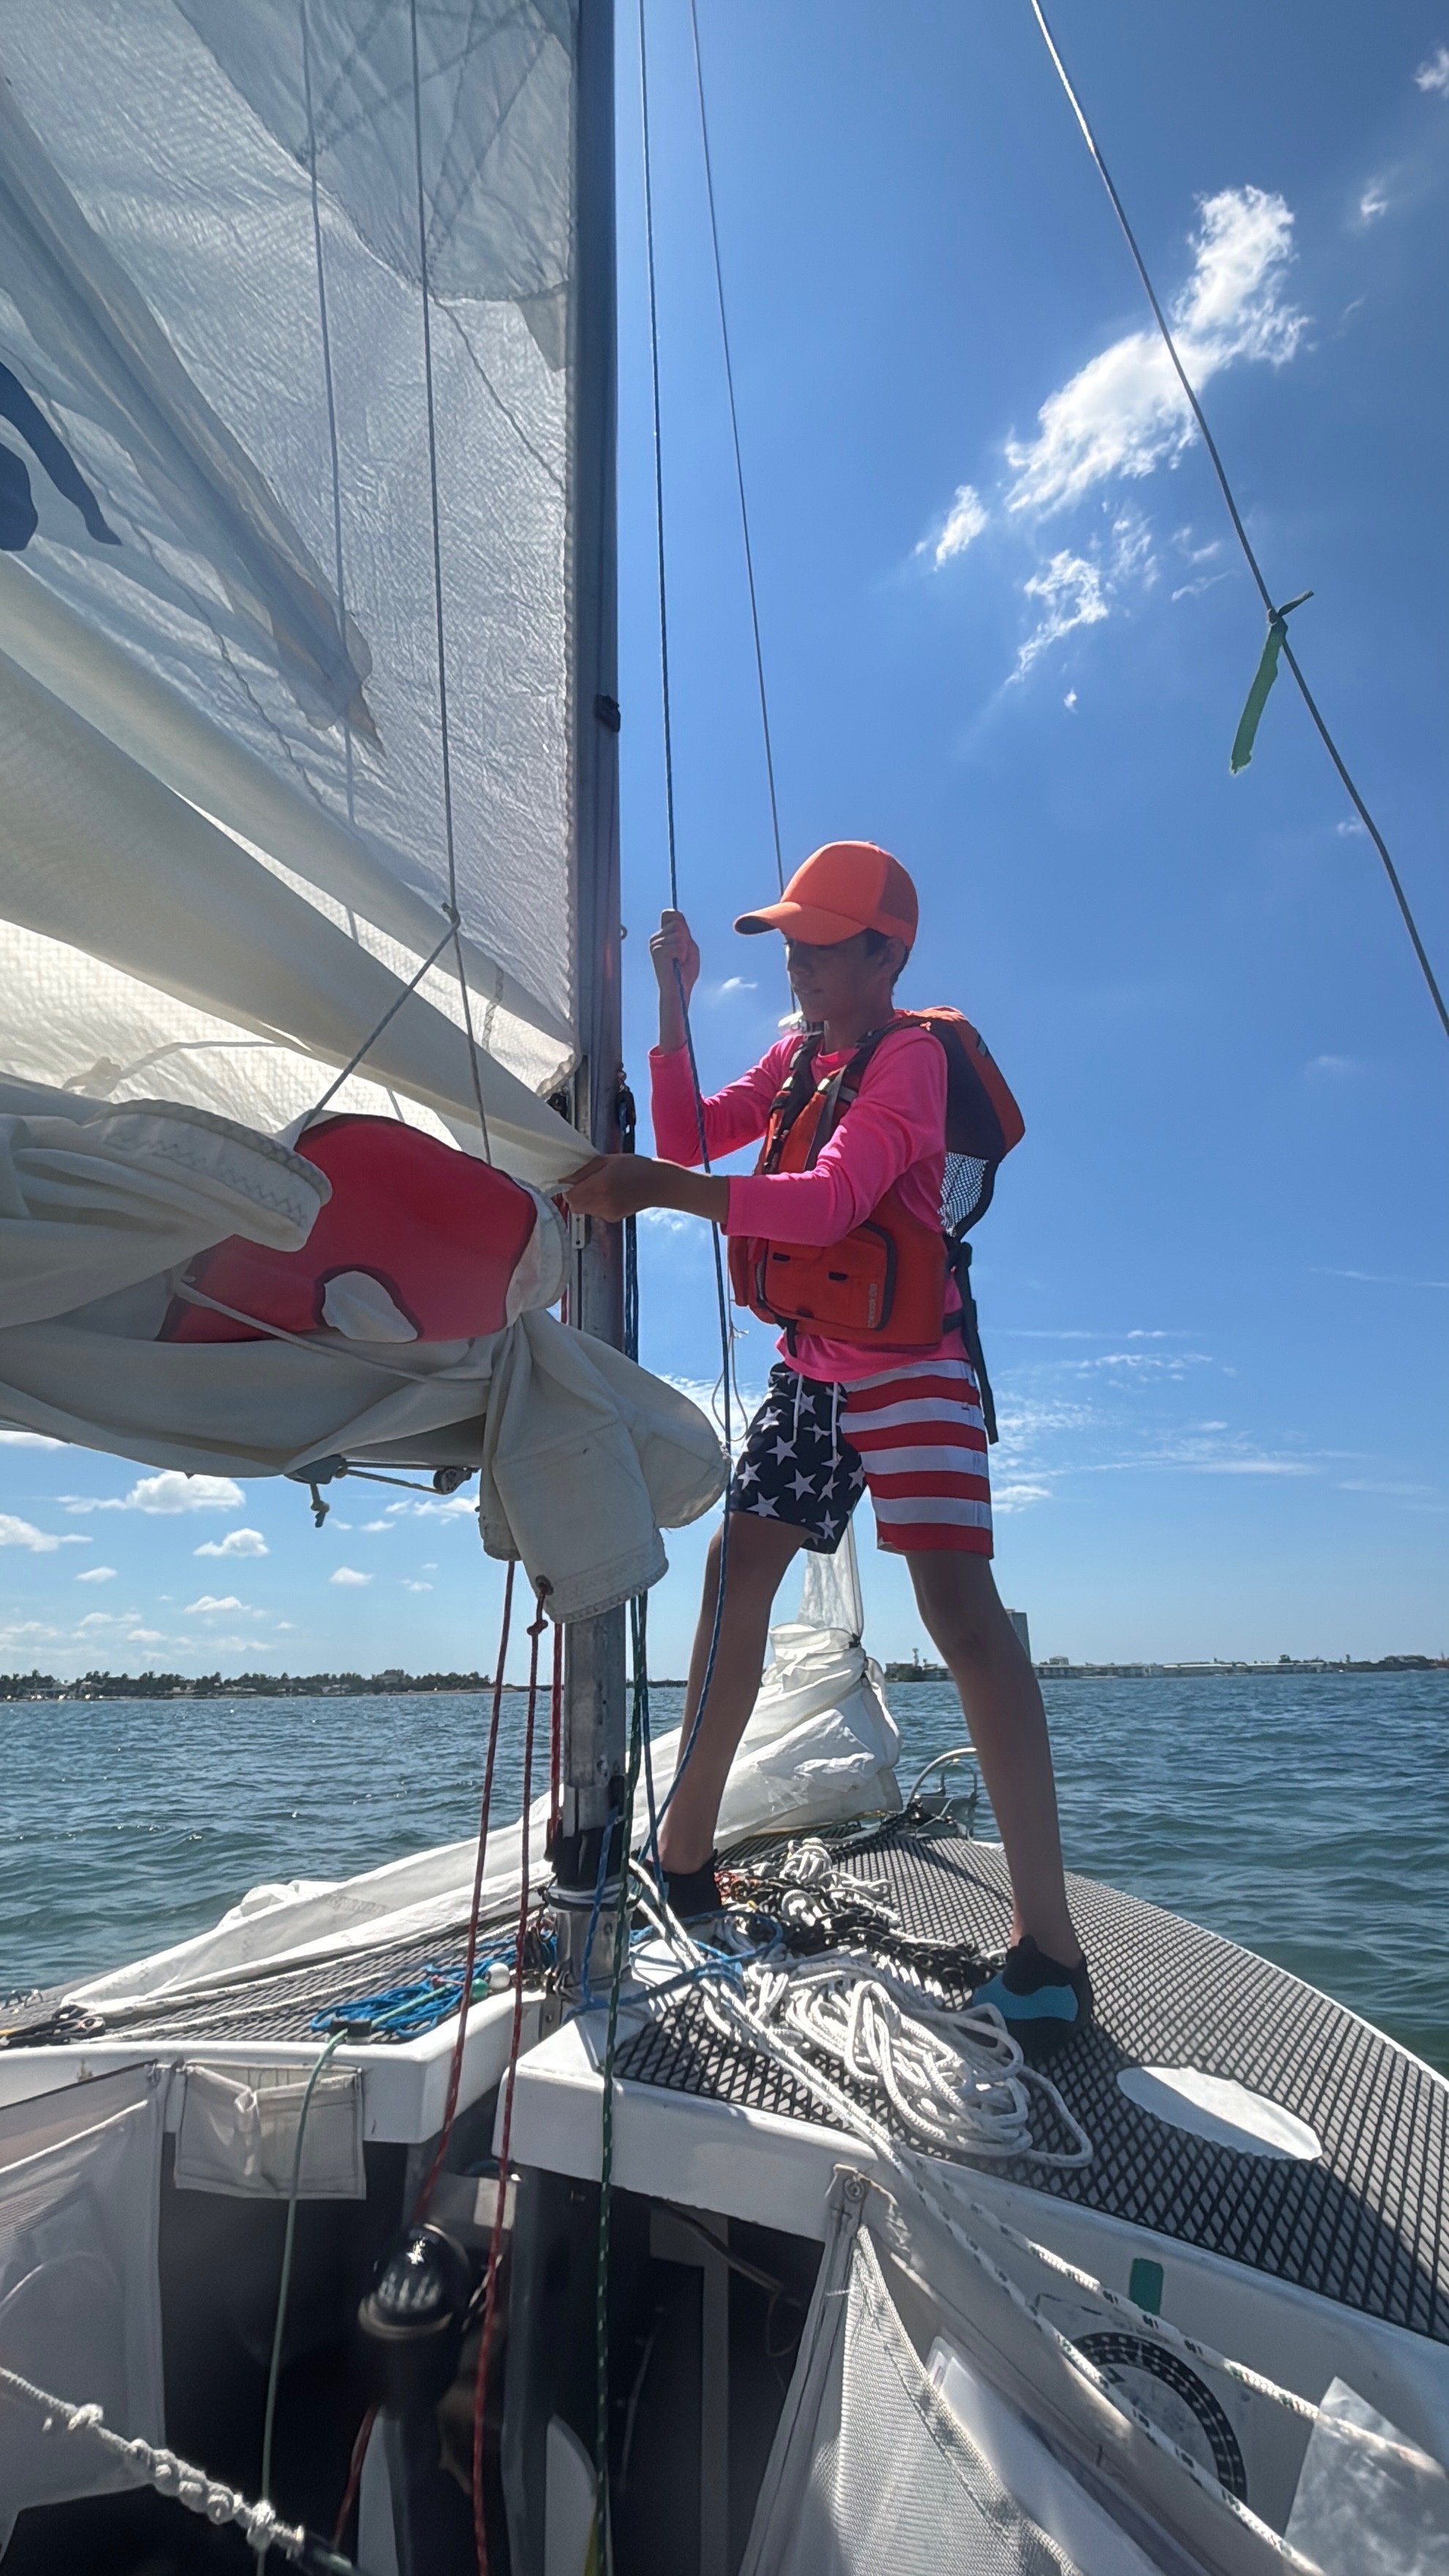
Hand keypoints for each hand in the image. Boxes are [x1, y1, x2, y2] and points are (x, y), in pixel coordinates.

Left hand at [561, 1154, 728, 1226]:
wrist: (659, 1185)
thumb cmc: (637, 1168)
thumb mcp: (608, 1160)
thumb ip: (585, 1170)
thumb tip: (567, 1179)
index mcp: (600, 1185)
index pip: (570, 1196)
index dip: (567, 1189)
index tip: (570, 1182)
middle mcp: (603, 1202)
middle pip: (575, 1206)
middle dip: (575, 1195)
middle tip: (585, 1184)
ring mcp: (608, 1212)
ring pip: (584, 1210)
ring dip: (586, 1199)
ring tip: (602, 1187)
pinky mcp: (613, 1218)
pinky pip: (595, 1212)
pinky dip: (597, 1204)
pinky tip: (610, 1194)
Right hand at [650, 909, 699, 1004]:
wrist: (679, 990)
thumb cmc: (685, 971)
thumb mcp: (689, 946)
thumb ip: (683, 930)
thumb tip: (676, 914)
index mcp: (662, 936)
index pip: (670, 914)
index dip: (679, 920)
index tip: (684, 937)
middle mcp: (655, 939)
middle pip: (678, 923)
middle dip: (686, 939)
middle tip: (683, 956)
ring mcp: (655, 944)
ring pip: (679, 934)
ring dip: (685, 949)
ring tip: (679, 961)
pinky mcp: (658, 951)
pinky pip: (679, 945)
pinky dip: (683, 955)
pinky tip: (676, 963)